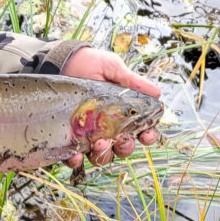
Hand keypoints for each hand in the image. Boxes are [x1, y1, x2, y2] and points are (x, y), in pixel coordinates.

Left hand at [62, 47, 161, 167]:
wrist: (62, 60)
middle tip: (122, 140)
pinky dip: (75, 160)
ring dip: (103, 154)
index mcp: (124, 112)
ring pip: (101, 155)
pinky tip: (75, 155)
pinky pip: (73, 155)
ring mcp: (88, 132)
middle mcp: (108, 126)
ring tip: (98, 144)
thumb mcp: (113, 68)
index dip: (148, 136)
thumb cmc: (90, 63)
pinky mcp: (68, 135)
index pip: (142, 130)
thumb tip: (157, 93)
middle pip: (123, 147)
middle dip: (125, 148)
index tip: (147, 135)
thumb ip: (133, 82)